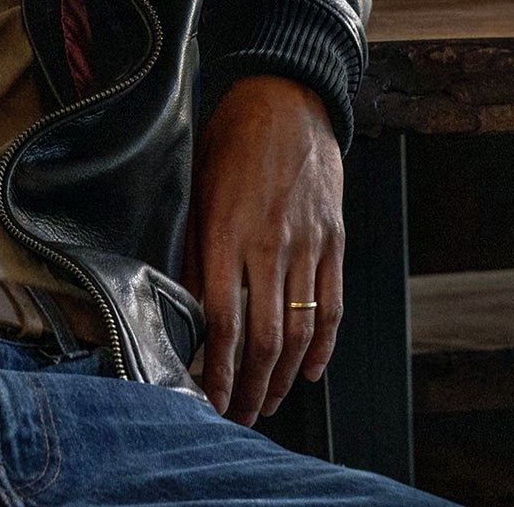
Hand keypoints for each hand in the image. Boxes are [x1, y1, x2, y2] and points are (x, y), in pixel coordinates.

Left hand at [182, 74, 344, 423]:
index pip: (222, 320)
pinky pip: (332, 304)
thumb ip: (192, 249)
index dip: (218, 369)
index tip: (209, 399)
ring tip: (268, 402)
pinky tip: (310, 371)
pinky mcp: (334, 240)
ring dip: (284, 376)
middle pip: (265, 336)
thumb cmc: (232, 139)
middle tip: (239, 415)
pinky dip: (323, 345)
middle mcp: (270, 243)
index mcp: (227, 232)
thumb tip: (179, 305)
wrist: (288, 98)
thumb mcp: (196, 188)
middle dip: (251, 386)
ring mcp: (308, 244)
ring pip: (301, 328)